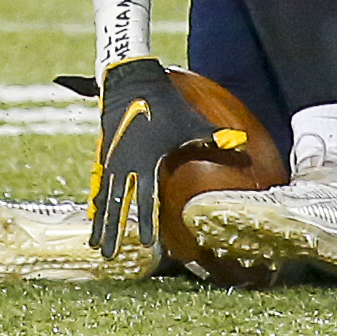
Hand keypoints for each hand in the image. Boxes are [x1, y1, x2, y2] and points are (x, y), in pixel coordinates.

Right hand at [85, 56, 212, 259]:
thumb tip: (242, 145)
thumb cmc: (164, 102)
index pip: (146, 198)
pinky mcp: (105, 152)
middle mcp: (124, 164)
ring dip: (100, 221)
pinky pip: (100, 183)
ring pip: (103, 197)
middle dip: (111, 232)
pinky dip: (97, 201)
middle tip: (108, 256)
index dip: (147, 222)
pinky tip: (95, 214)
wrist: (130, 79)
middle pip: (116, 205)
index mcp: (145, 160)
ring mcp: (111, 158)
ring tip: (97, 244)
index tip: (148, 243)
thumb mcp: (188, 122)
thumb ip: (213, 137)